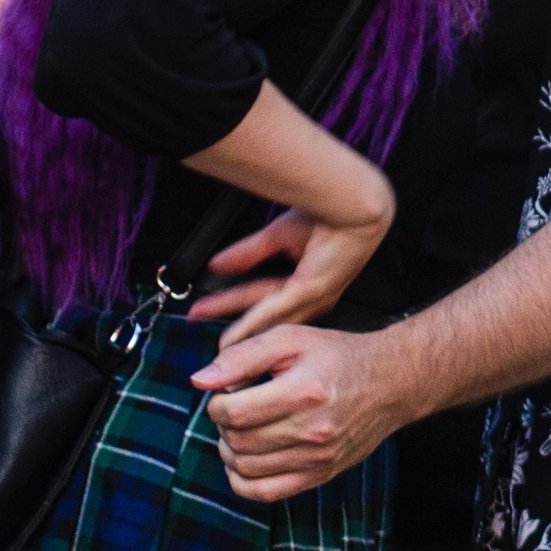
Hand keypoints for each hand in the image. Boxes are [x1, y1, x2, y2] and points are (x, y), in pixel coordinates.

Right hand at [187, 194, 393, 343]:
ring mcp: (310, 298)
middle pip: (260, 316)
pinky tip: (233, 336)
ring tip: (214, 347)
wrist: (353, 203)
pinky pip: (275, 309)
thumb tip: (218, 264)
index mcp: (303, 287)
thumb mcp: (279, 237)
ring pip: (267, 322)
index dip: (230, 305)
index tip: (204, 309)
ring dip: (238, 334)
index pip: (259, 300)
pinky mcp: (310, 289)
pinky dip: (251, 324)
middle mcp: (308, 299)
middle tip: (198, 324)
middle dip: (227, 322)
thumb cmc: (328, 216)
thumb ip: (248, 253)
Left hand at [193, 320, 401, 502]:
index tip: (223, 392)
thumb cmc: (337, 356)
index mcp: (303, 392)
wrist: (388, 383)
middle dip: (222, 424)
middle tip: (231, 407)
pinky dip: (242, 480)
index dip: (216, 403)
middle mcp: (312, 430)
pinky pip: (265, 493)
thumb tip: (200, 380)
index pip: (235, 412)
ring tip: (237, 429)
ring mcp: (317, 458)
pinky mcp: (320, 475)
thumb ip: (241, 356)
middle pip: (239, 441)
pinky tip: (243, 458)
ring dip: (229, 449)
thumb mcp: (290, 339)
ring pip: (246, 469)